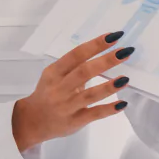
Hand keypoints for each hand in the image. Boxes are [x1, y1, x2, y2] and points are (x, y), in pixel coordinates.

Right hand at [12, 31, 133, 150]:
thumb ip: (74, 68)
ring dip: (108, 86)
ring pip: (90, 95)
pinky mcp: (74, 121)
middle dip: (106, 61)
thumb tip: (103, 54)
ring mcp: (67, 106)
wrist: (32, 121)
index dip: (95, 45)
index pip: (76, 55)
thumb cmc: (47, 94)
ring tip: (125, 79)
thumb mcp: (53, 77)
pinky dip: (108, 109)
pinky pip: (93, 114)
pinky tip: (122, 104)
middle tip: (125, 52)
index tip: (114, 36)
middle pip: (84, 72)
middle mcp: (59, 88)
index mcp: (54, 73)